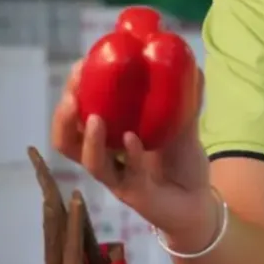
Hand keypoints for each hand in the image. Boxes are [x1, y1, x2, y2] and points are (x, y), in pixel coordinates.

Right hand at [51, 61, 215, 243]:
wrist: (199, 200)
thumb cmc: (181, 161)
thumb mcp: (182, 124)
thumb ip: (183, 98)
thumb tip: (189, 62)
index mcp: (109, 136)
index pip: (78, 112)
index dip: (73, 90)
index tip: (80, 64)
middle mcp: (106, 157)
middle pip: (68, 139)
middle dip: (64, 115)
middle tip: (73, 93)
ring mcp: (118, 178)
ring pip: (90, 162)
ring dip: (89, 139)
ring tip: (94, 118)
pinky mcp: (135, 194)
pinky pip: (128, 175)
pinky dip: (130, 154)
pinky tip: (132, 139)